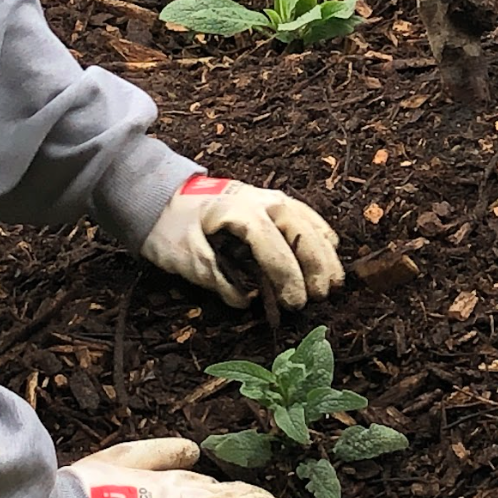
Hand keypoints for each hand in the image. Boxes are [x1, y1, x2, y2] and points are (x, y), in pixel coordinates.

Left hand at [140, 176, 343, 309]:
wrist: (161, 195)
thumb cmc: (170, 227)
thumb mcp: (183, 255)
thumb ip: (215, 277)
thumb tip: (245, 301)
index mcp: (238, 212)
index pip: (272, 244)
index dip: (288, 276)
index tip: (296, 303)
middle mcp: (260, 200)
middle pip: (300, 230)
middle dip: (315, 265)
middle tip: (321, 296)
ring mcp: (268, 198)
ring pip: (307, 221)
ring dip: (324, 252)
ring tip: (336, 281)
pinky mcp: (270, 201)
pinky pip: (304, 214)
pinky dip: (320, 232)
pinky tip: (331, 248)